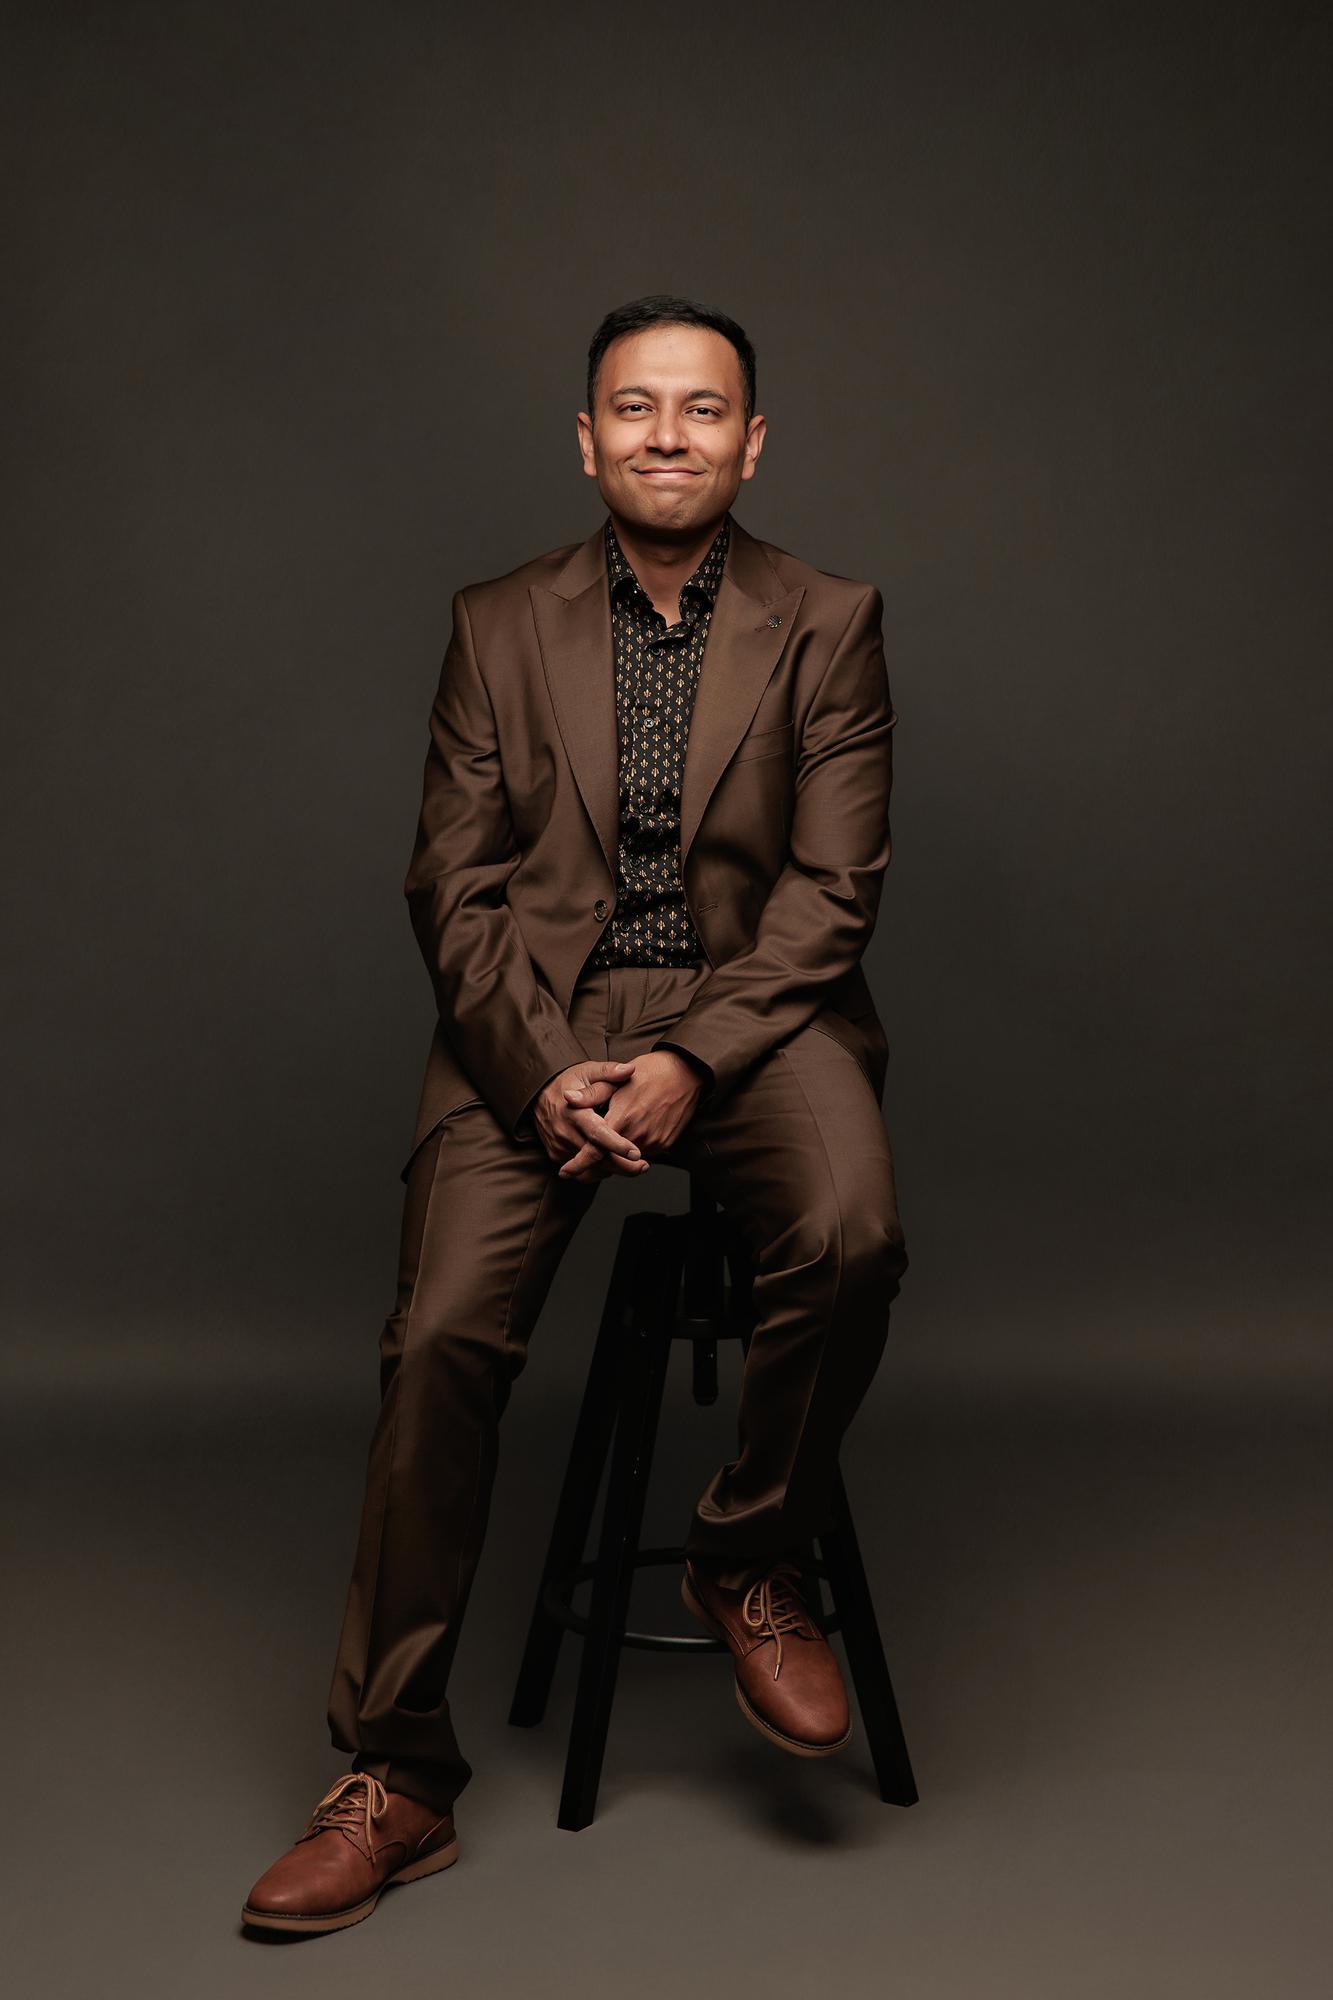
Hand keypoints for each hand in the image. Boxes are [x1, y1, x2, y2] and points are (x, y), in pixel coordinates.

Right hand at [532, 1060, 648, 1177]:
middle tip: (644, 1166)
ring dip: (613, 1169)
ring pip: (589, 1167)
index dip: (617, 1145)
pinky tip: (613, 1163)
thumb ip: (609, 1072)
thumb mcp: (589, 1071)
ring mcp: (558, 1145)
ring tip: (634, 1166)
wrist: (539, 1092)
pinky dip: (598, 1168)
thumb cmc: (569, 1080)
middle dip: (622, 1166)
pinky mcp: (556, 1154)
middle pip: (596, 1157)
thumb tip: (629, 1070)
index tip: (636, 1153)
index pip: (597, 1133)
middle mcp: (565, 1131)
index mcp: (574, 1111)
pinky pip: (580, 1168)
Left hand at [557, 1049, 705, 1182]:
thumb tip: (567, 1098)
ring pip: (626, 1160)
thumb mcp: (617, 1079)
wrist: (685, 1073)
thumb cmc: (650, 1072)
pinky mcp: (665, 1143)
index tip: (565, 1171)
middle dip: (594, 1168)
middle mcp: (638, 1134)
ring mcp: (653, 1141)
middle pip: (610, 1160)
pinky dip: (632, 1153)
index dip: (578, 1163)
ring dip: (614, 1159)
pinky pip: (643, 1154)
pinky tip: (627, 1141)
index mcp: (622, 1117)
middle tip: (578, 1171)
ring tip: (603, 1153)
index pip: (595, 1150)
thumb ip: (591, 1094)